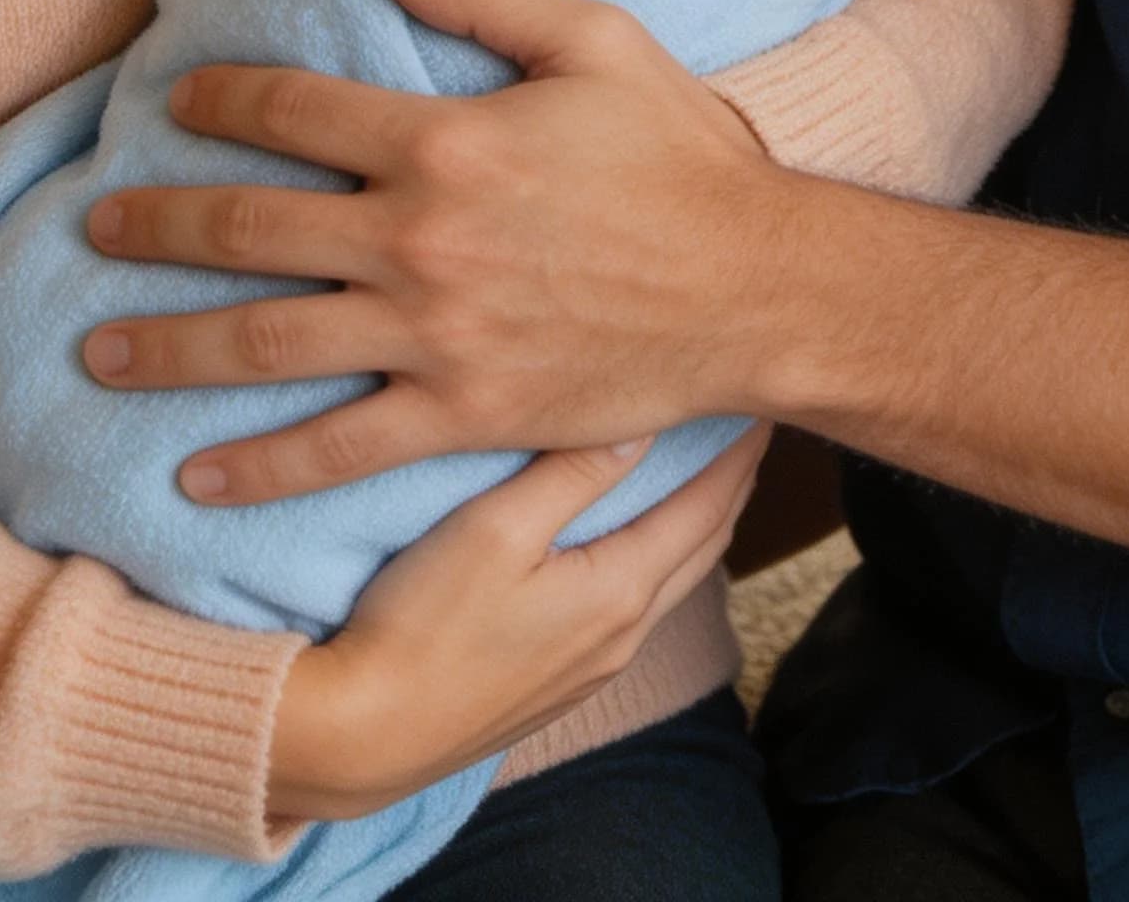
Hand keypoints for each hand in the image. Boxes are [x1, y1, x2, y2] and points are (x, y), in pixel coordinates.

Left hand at [85, 0, 795, 496]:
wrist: (753, 288)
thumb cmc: (680, 155)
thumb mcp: (597, 40)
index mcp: (443, 140)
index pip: (294, 113)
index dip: (222, 102)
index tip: (175, 103)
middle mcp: (419, 239)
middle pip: (251, 230)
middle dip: (158, 228)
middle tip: (94, 229)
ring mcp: (434, 336)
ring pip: (268, 343)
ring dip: (172, 349)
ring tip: (100, 354)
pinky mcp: (461, 415)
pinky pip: (339, 448)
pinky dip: (260, 469)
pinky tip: (196, 478)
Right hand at [267, 426, 766, 821]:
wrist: (369, 733)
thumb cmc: (424, 624)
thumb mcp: (496, 529)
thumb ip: (571, 473)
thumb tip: (640, 418)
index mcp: (619, 591)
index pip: (708, 504)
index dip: (738, 447)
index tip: (759, 394)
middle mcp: (623, 634)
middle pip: (705, 543)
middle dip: (732, 479)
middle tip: (746, 417)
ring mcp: (594, 665)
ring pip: (674, 576)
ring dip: (699, 519)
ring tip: (707, 467)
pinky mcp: (561, 681)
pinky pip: (638, 603)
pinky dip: (660, 553)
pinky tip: (639, 536)